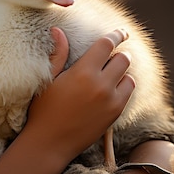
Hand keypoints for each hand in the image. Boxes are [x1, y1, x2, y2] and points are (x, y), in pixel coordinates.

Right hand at [0, 28, 134, 173]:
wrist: (50, 142)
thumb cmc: (44, 109)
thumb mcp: (48, 78)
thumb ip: (58, 53)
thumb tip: (58, 31)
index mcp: (83, 72)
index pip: (106, 45)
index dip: (115, 35)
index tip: (121, 32)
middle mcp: (101, 85)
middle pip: (123, 58)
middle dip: (118, 53)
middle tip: (111, 54)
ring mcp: (111, 101)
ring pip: (129, 76)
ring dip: (122, 71)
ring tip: (109, 73)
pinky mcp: (115, 114)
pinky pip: (128, 92)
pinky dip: (123, 86)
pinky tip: (110, 88)